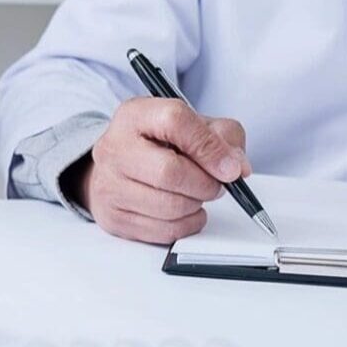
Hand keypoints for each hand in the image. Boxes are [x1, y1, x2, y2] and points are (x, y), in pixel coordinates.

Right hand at [75, 98, 251, 243]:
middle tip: (215, 184)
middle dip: (205, 184)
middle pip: (169, 172)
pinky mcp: (113, 217)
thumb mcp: (192, 125)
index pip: (175, 121)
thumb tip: (237, 168)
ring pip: (169, 207)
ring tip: (196, 195)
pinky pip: (164, 231)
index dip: (209, 147)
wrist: (116, 168)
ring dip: (196, 206)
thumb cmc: (159, 145)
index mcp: (135, 115)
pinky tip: (185, 212)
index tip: (230, 167)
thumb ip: (223, 137)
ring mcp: (109, 185)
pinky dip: (186, 225)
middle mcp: (114, 148)